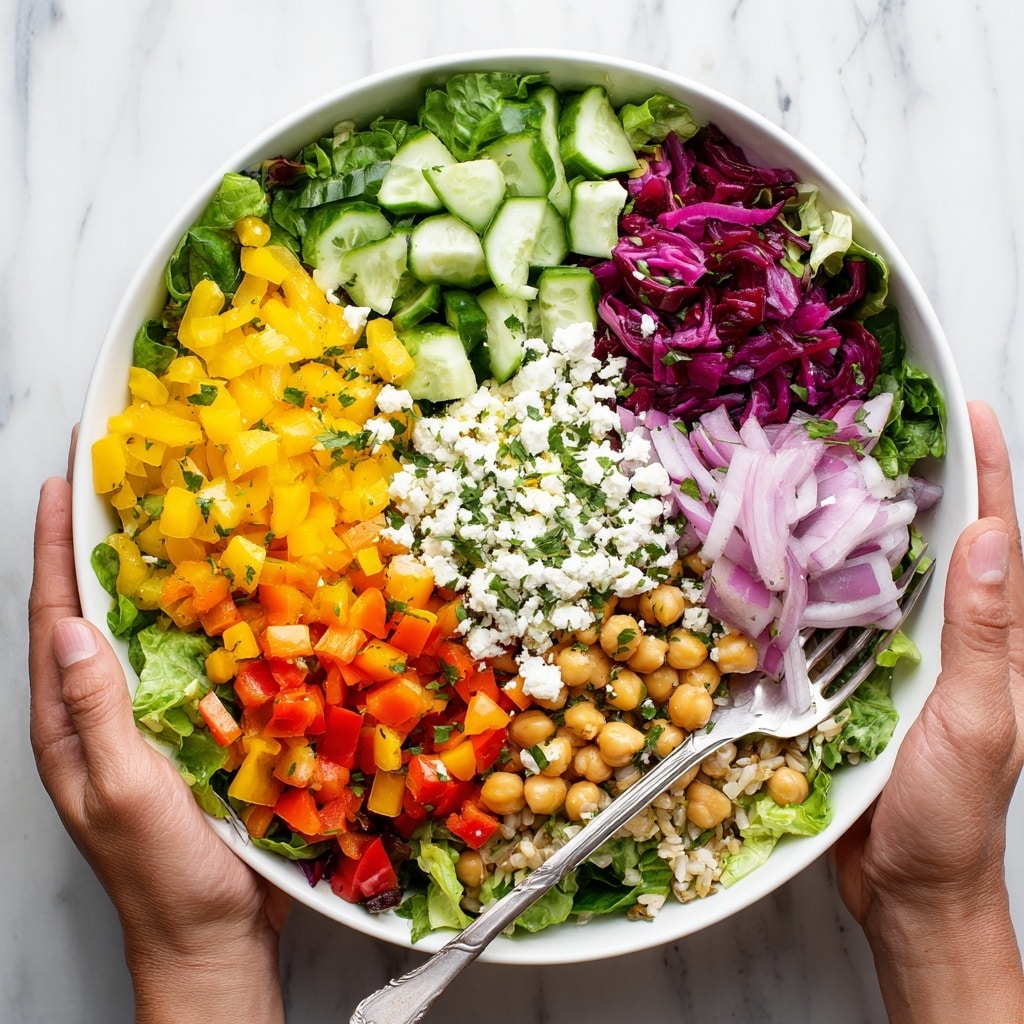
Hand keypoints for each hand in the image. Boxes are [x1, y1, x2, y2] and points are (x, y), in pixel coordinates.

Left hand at [29, 453, 290, 1023]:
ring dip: (143, 577)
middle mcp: (99, 716)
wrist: (213, 934)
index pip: (54, 622)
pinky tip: (220, 598)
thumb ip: (96, 714)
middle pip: (88, 615)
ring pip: (138, 635)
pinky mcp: (189, 733)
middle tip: (110, 485)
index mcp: (68, 727)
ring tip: (159, 521)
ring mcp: (144, 725)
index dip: (56, 551)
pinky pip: (186, 663)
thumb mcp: (123, 793)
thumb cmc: (164, 875)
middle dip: (91, 548)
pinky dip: (195, 621)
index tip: (62, 486)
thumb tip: (72, 630)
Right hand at [833, 401, 1023, 1021]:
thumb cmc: (951, 812)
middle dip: (922, 475)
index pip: (998, 537)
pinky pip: (840, 616)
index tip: (969, 409)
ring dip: (863, 520)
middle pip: (940, 540)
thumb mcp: (980, 719)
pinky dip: (819, 577)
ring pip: (883, 572)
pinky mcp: (857, 680)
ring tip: (830, 466)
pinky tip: (789, 555)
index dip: (987, 470)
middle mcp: (950, 636)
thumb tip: (989, 539)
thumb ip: (986, 634)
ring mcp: (903, 658)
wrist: (906, 884)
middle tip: (885, 418)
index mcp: (996, 638)